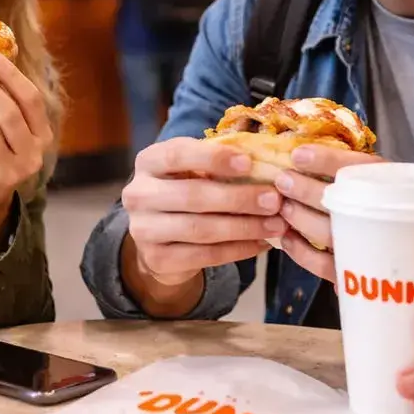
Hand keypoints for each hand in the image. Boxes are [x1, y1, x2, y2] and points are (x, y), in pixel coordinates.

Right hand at [121, 137, 286, 300]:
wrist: (160, 238)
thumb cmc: (186, 191)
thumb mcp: (194, 170)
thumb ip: (219, 164)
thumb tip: (267, 162)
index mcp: (148, 161)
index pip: (178, 154)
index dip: (213, 158)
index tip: (248, 163)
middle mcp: (138, 193)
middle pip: (192, 195)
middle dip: (238, 198)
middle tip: (274, 200)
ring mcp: (143, 229)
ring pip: (200, 229)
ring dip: (244, 227)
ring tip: (275, 225)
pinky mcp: (156, 259)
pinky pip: (204, 255)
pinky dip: (237, 250)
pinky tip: (261, 243)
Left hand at [273, 144, 379, 280]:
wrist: (413, 253)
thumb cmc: (386, 204)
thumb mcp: (378, 178)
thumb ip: (350, 167)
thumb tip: (305, 152)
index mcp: (392, 184)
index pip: (360, 168)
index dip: (327, 160)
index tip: (298, 155)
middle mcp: (385, 215)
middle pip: (341, 202)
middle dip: (306, 190)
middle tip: (283, 180)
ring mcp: (370, 247)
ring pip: (328, 233)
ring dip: (300, 218)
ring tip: (284, 206)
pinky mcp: (355, 271)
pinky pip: (323, 264)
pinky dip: (301, 252)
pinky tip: (287, 237)